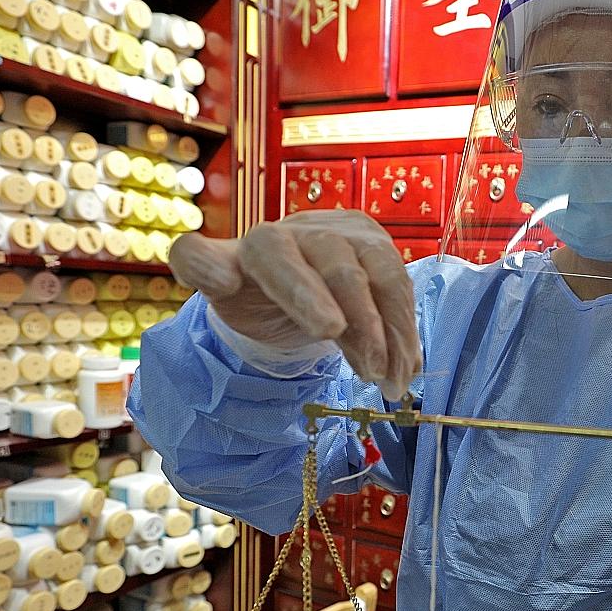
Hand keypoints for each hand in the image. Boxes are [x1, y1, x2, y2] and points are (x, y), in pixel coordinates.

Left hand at [169, 211, 422, 398]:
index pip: (270, 256)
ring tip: (393, 379)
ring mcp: (348, 234)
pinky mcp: (379, 245)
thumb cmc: (255, 289)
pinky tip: (407, 366)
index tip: (321, 327)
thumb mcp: (222, 286)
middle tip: (372, 368)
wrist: (294, 272)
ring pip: (379, 274)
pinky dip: (405, 331)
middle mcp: (306, 231)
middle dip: (360, 319)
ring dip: (392, 331)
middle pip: (337, 269)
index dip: (297, 288)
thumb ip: (204, 269)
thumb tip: (211, 269)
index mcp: (259, 243)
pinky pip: (401, 285)